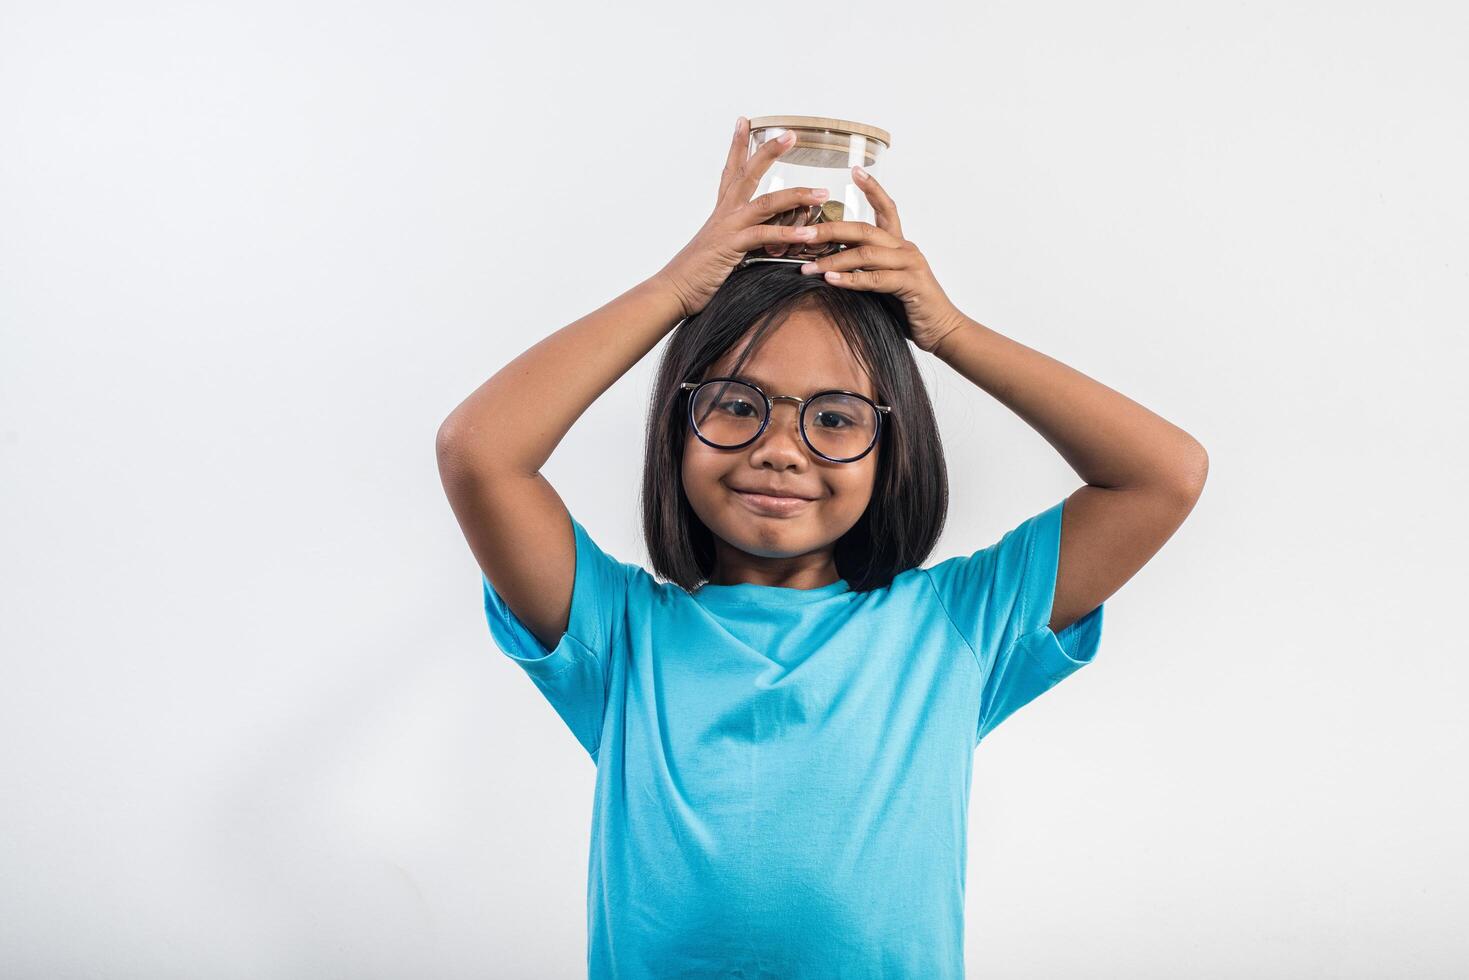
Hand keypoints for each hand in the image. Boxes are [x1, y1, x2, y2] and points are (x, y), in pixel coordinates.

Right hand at [655, 117, 833, 319]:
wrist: (673, 290)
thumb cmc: (697, 274)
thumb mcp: (722, 251)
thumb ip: (741, 240)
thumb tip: (762, 242)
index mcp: (722, 212)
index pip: (731, 170)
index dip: (737, 145)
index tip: (744, 121)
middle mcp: (725, 213)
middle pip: (748, 173)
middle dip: (769, 151)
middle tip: (790, 134)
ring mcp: (728, 228)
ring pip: (766, 203)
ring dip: (796, 196)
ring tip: (821, 193)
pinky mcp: (732, 247)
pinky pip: (764, 235)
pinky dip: (787, 234)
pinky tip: (807, 234)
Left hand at [795, 167, 967, 353]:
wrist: (942, 329)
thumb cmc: (910, 308)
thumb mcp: (884, 284)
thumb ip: (865, 270)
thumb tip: (830, 265)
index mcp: (899, 244)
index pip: (886, 208)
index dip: (873, 188)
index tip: (855, 170)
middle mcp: (905, 248)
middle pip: (863, 229)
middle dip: (829, 229)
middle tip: (801, 234)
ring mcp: (909, 264)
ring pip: (865, 253)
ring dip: (833, 259)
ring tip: (807, 267)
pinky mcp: (911, 284)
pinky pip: (875, 278)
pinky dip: (851, 279)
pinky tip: (830, 279)